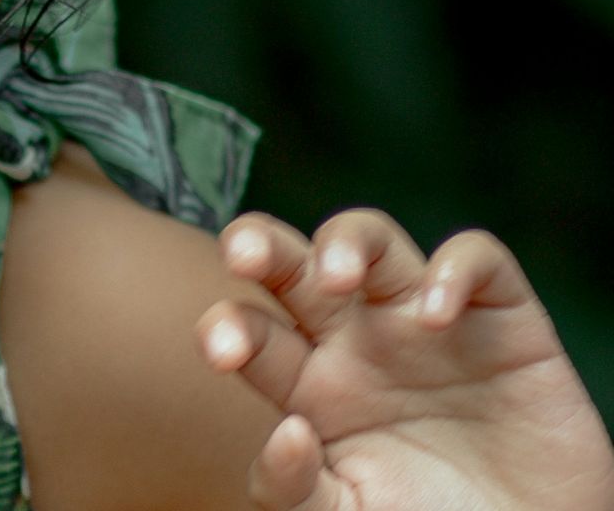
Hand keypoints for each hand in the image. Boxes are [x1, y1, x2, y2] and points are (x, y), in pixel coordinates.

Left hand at [197, 209, 613, 510]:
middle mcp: (355, 339)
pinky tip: (436, 316)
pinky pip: (478, 258)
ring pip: (373, 239)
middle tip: (241, 256)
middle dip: (258, 242)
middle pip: (292, 263)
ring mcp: (423, 322)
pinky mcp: (503, 320)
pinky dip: (456, 269)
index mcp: (306, 382)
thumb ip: (295, 488)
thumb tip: (285, 434)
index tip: (223, 352)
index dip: (226, 326)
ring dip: (348, 240)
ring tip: (338, 279)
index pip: (249, 328)